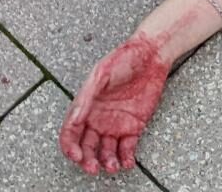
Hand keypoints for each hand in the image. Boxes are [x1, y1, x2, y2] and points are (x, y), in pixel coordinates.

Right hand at [61, 36, 170, 174]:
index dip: (70, 147)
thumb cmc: (123, 58)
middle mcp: (98, 118)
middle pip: (86, 147)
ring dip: (106, 163)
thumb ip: (86, 97)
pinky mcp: (134, 127)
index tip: (76, 156)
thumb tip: (74, 120)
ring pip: (106, 152)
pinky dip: (125, 159)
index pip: (71, 132)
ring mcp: (116, 124)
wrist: (151, 54)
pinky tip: (127, 162)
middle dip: (87, 161)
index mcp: (86, 106)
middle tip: (93, 168)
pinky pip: (127, 149)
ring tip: (112, 166)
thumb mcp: (101, 73)